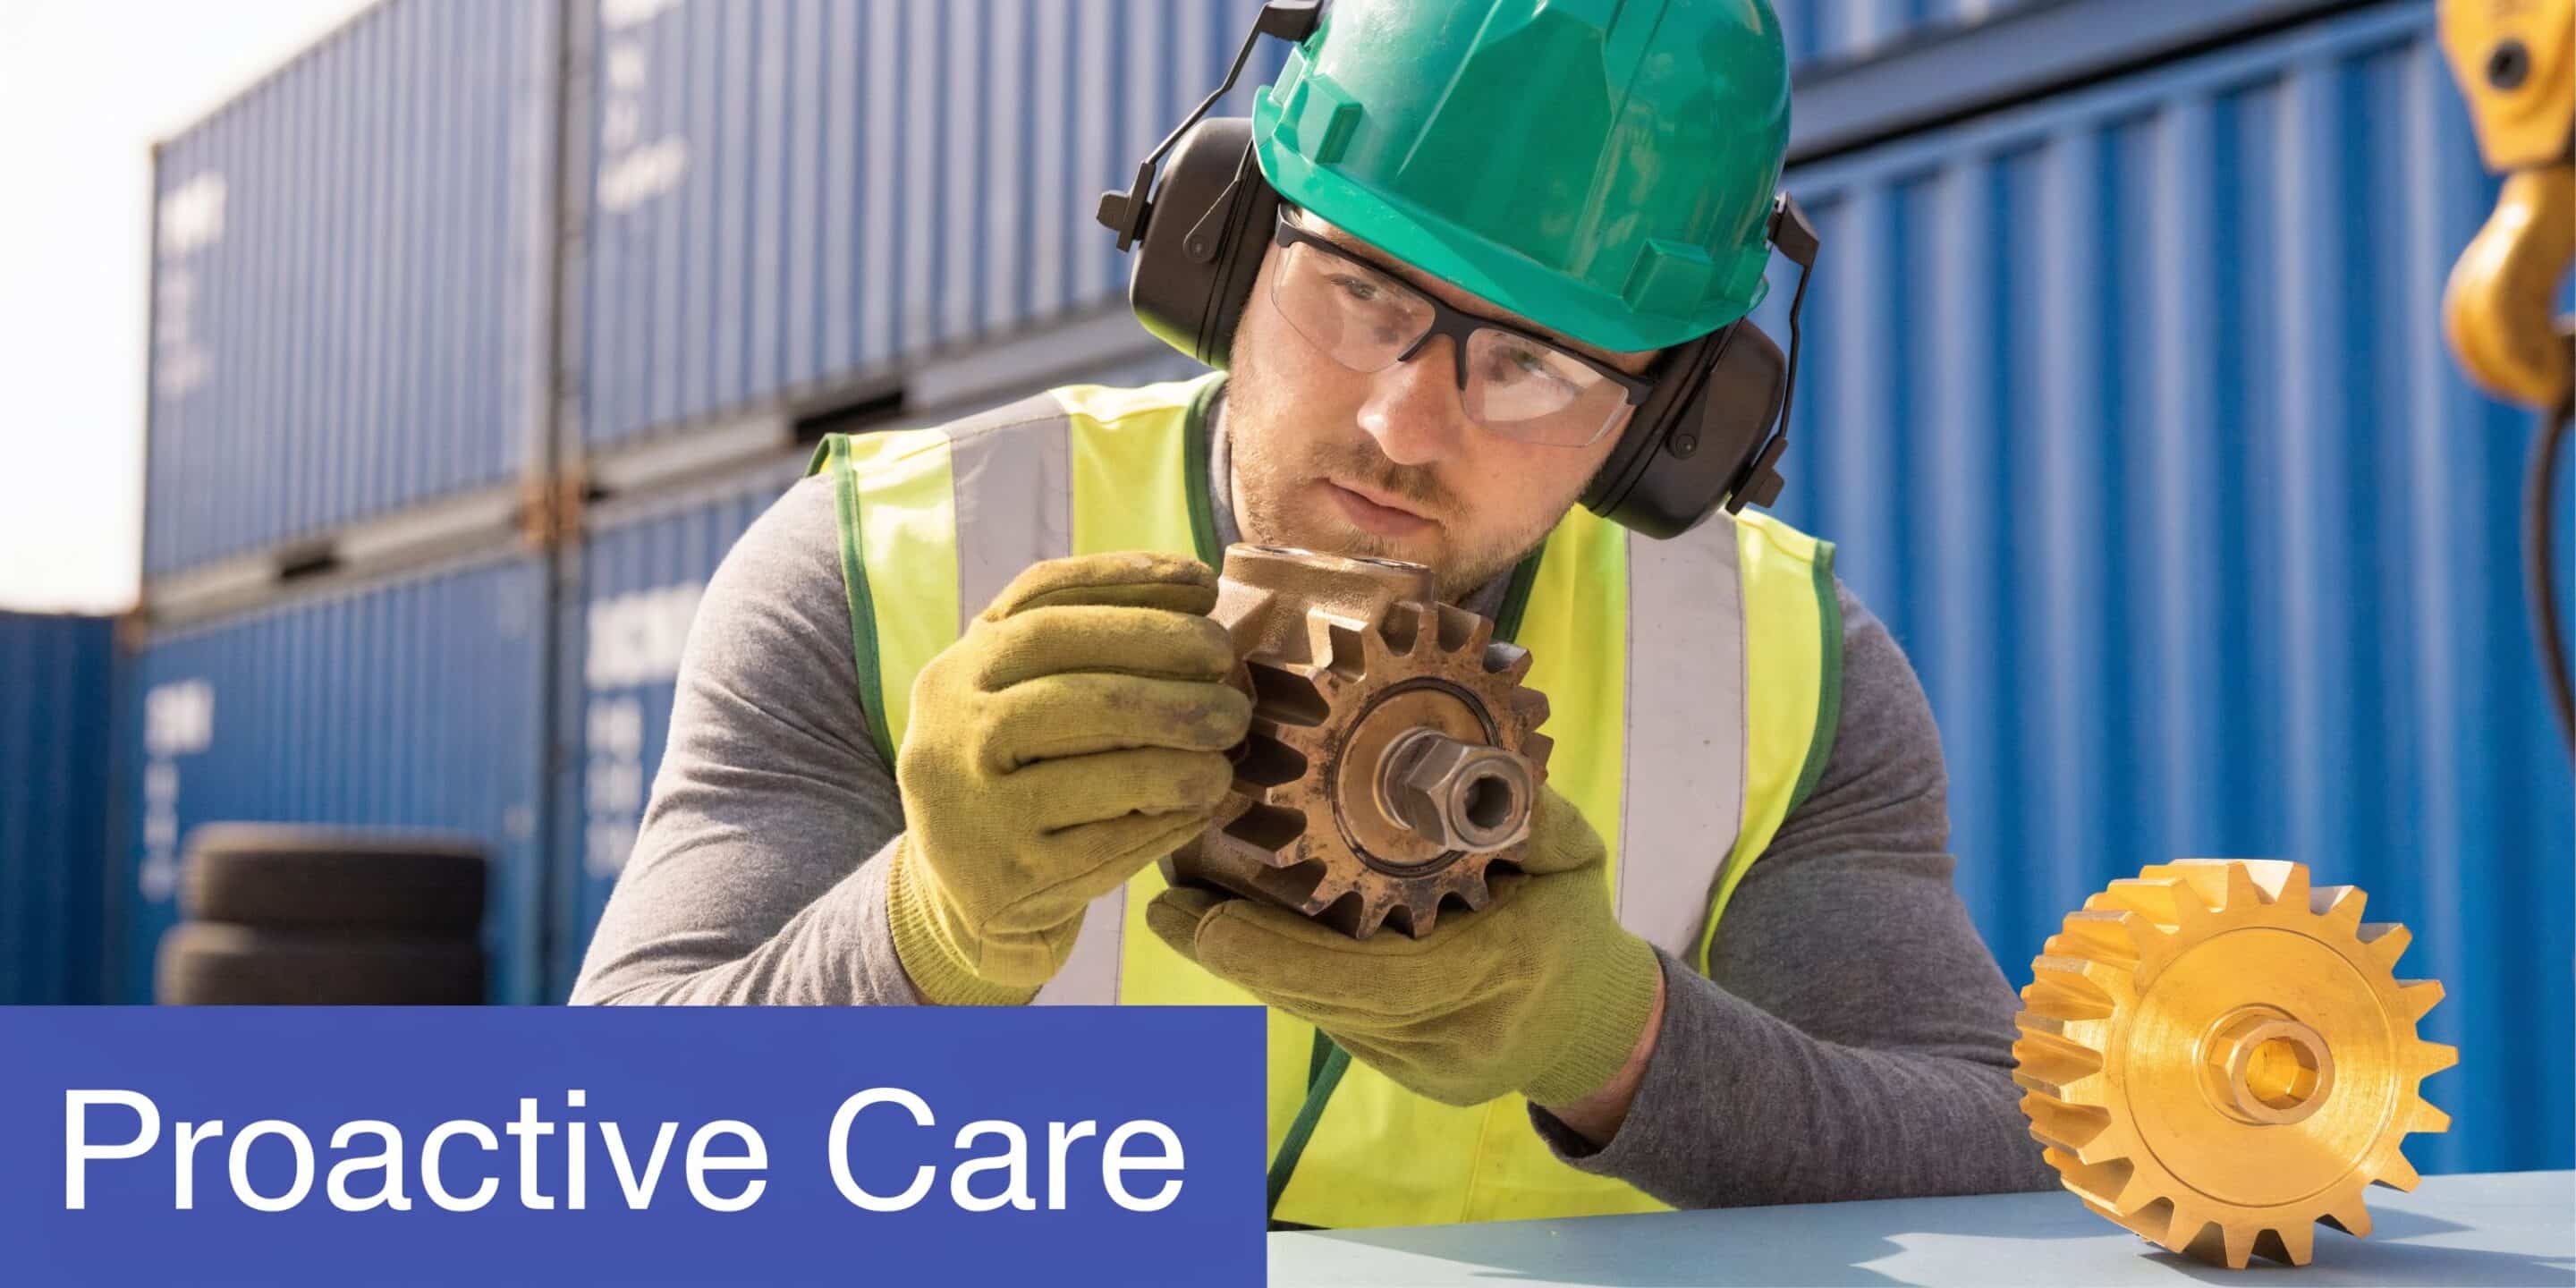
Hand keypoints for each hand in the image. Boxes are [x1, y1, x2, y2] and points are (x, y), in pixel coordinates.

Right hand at [887, 552, 1250, 1003]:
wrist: (967, 893)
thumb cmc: (1019, 767)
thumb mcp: (1020, 690)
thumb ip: (1084, 630)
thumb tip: (1197, 583)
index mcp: (956, 672)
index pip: (1049, 618)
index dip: (1137, 604)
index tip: (1209, 595)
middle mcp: (949, 736)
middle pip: (1084, 698)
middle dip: (1176, 693)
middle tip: (1237, 704)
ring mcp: (975, 814)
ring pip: (1105, 776)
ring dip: (1184, 763)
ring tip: (1226, 762)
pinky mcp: (1010, 881)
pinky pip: (1110, 847)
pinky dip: (1166, 824)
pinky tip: (1199, 810)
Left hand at [1145, 785, 1660, 1106]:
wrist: (1595, 1023)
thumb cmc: (1577, 926)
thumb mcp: (1574, 859)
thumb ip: (1533, 814)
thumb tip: (1480, 761)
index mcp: (1497, 977)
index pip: (1370, 978)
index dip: (1280, 951)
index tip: (1209, 915)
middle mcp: (1451, 1035)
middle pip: (1320, 999)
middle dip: (1235, 950)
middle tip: (1167, 901)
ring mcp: (1421, 1063)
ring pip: (1314, 1009)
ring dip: (1246, 959)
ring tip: (1180, 905)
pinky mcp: (1398, 1068)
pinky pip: (1327, 1014)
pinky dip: (1281, 972)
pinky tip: (1229, 928)